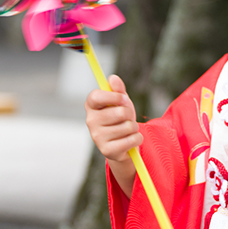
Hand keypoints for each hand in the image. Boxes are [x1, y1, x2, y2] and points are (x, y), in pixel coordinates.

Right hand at [85, 74, 140, 196]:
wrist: (123, 144)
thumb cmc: (120, 119)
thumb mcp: (121, 102)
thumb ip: (118, 90)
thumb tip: (113, 78)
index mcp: (91, 106)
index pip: (96, 96)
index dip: (114, 96)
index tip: (124, 99)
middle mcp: (90, 121)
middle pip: (119, 112)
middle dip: (129, 114)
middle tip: (126, 118)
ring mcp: (97, 137)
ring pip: (128, 126)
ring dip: (134, 128)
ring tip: (127, 130)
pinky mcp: (107, 151)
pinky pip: (132, 139)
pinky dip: (137, 139)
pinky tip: (129, 141)